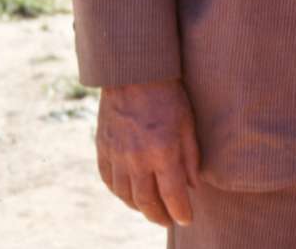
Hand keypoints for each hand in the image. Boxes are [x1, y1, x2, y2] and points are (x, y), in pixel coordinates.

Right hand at [95, 79, 199, 227]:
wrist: (134, 74)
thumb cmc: (169, 95)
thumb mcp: (189, 123)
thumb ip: (191, 157)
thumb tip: (192, 186)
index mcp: (162, 152)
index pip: (173, 194)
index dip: (181, 211)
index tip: (187, 220)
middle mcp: (137, 159)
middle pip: (146, 201)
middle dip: (159, 216)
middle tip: (168, 221)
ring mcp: (116, 156)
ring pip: (125, 195)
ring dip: (139, 207)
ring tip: (151, 210)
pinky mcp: (102, 149)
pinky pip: (108, 181)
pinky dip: (119, 193)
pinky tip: (129, 195)